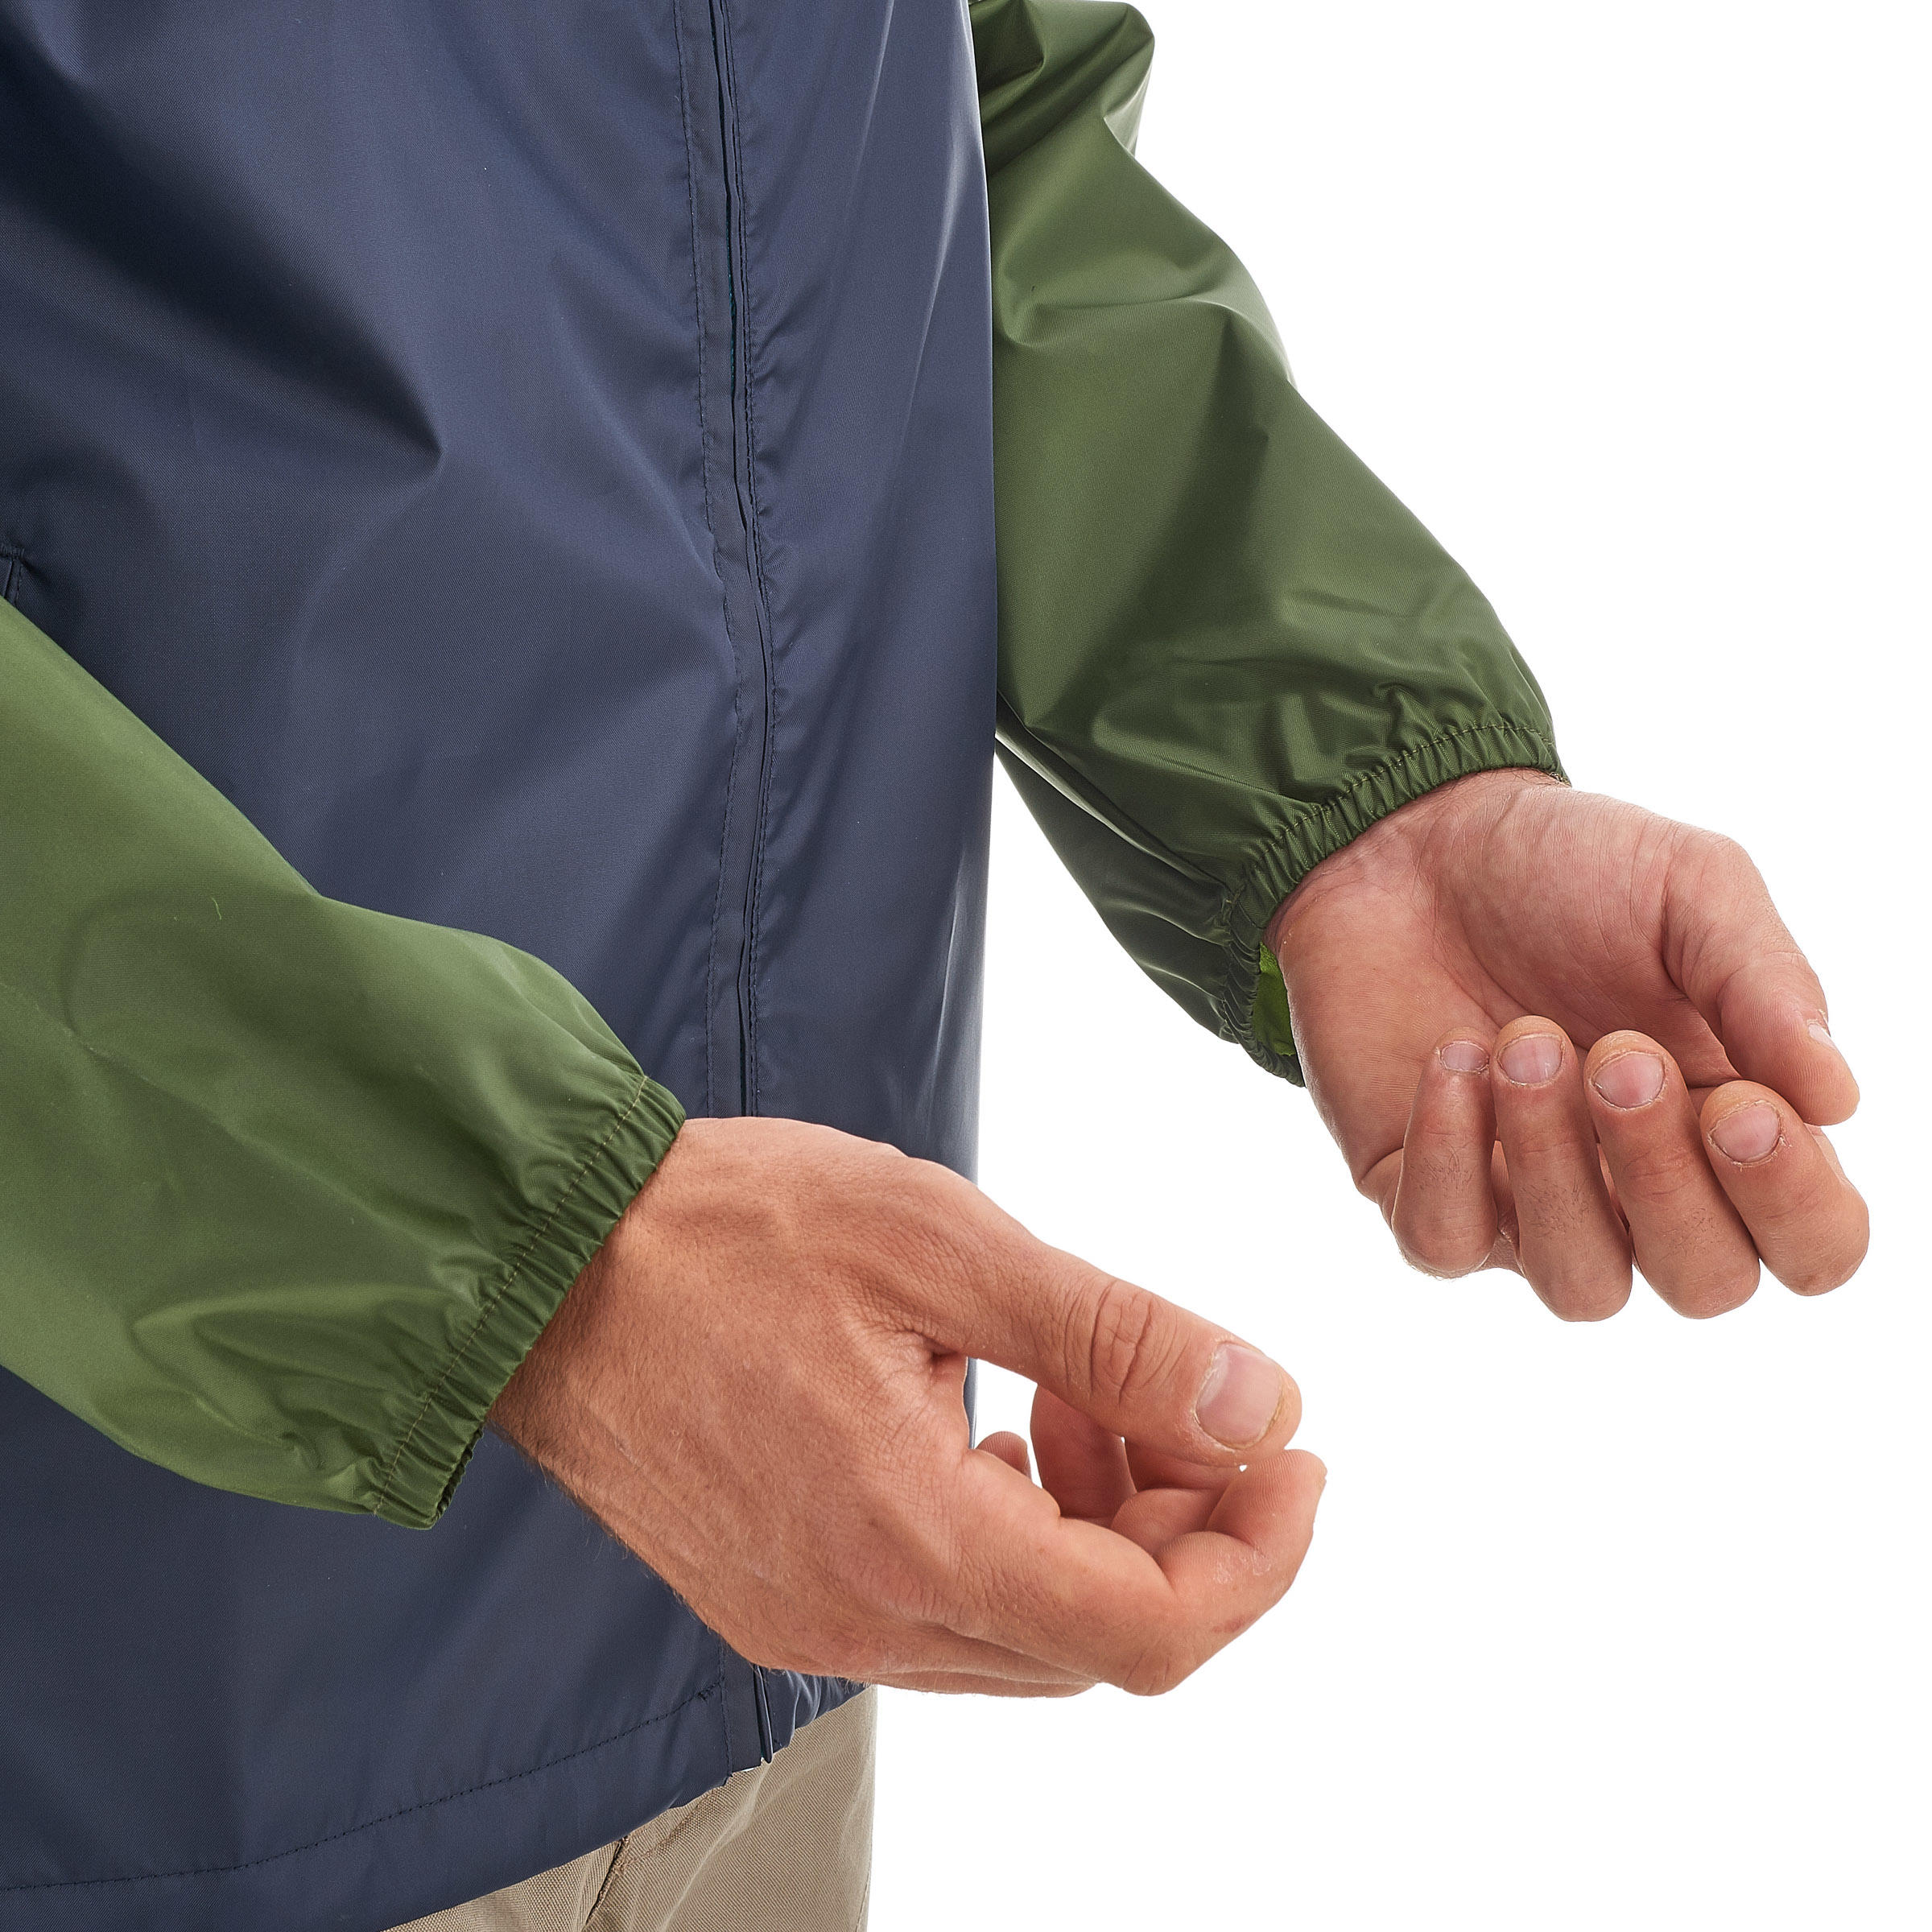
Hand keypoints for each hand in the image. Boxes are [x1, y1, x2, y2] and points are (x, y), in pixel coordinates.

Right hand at [491, 1116, 1324, 1695]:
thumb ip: (1118, 1340)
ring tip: (1071, 1398)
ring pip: (1028, 1635)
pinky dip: (1015, 1537)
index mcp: (909, 1538)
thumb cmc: (728, 1230)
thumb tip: (1265, 1410)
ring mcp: (812, 1622)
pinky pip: (948, 1613)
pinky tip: (996, 1429)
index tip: (1294, 1453)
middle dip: (1187, 1529)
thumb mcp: (945, 1246)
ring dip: (1098, 1531)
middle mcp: (861, 1619)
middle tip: (1185, 1400)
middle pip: (1099, 1642)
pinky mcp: (778, 1598)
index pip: (1150, 1631)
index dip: (1259, 1552)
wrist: (544, 1262)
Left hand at [1269, 770, 1867, 1318]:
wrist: (1414, 838)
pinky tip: (1451, 1059)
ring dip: (1555, 1167)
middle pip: (1703, 1283)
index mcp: (1735, 1124)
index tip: (1741, 1105)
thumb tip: (1838, 1099)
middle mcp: (1642, 1188)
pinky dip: (1449, 1157)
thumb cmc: (1567, 868)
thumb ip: (1765, 986)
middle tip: (1618, 1055)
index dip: (1790, 1201)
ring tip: (1521, 1039)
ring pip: (1580, 1282)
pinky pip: (1444, 1243)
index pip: (1812, 1243)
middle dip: (1664, 1176)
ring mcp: (1529, 1202)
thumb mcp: (1690, 888)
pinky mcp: (1423, 1191)